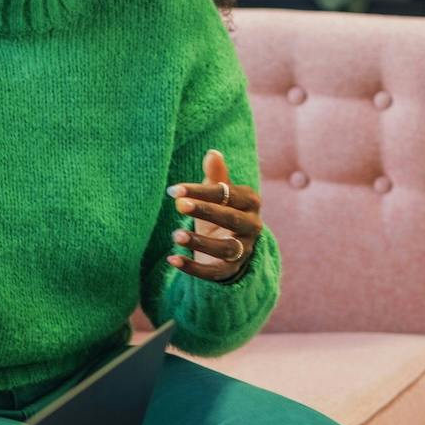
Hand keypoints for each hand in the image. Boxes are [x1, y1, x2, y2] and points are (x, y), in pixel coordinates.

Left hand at [166, 148, 261, 281]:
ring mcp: (244, 250)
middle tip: (179, 206)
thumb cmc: (221, 213)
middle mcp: (253, 226)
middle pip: (230, 218)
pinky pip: (213, 271)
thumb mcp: (219, 196)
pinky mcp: (231, 270)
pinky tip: (172, 260)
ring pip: (225, 248)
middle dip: (205, 211)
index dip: (202, 192)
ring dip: (200, 242)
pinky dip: (193, 267)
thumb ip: (216, 177)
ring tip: (176, 235)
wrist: (233, 247)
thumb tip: (212, 152)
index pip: (228, 194)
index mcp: (250, 202)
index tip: (174, 190)